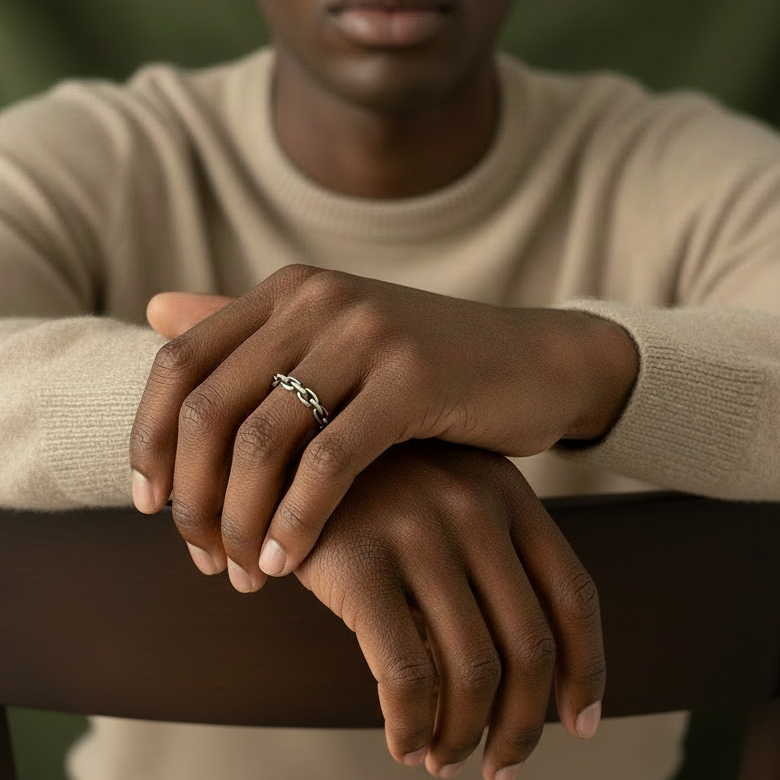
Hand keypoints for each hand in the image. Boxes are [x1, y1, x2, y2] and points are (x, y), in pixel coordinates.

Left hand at [131, 266, 636, 589]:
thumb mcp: (338, 342)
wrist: (536, 362)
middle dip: (192, 497)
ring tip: (245, 573)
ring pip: (262, 442)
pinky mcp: (412, 379)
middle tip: (202, 556)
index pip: (179, 364)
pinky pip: (328, 463)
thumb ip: (252, 335)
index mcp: (290, 292)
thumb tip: (154, 310)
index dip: (148, 439)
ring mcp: (365, 336)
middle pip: (208, 409)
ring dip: (241, 521)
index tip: (151, 505)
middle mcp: (318, 302)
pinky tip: (290, 563)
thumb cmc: (429, 369)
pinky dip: (297, 521)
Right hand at [294, 440, 604, 779]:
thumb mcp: (448, 497)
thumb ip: (488, 564)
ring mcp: (417, 532)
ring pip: (472, 670)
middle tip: (501, 766)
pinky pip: (405, 672)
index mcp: (507, 493)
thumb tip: (517, 681)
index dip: (586, 671)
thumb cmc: (379, 487)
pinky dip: (413, 725)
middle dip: (522, 726)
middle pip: (529, 645)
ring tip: (443, 760)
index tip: (579, 724)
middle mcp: (473, 508)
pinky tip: (403, 741)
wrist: (297, 444)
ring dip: (464, 736)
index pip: (575, 597)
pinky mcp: (359, 562)